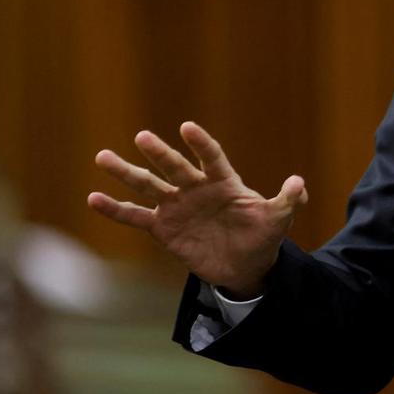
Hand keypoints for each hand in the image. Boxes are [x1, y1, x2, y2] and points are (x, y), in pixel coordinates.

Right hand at [86, 121, 306, 297]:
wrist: (245, 265)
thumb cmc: (262, 236)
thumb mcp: (278, 220)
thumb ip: (288, 201)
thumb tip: (299, 183)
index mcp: (223, 182)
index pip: (211, 157)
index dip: (200, 144)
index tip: (187, 128)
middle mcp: (196, 189)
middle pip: (174, 168)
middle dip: (160, 153)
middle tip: (142, 137)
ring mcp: (176, 207)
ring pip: (148, 186)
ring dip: (126, 172)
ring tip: (103, 156)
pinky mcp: (163, 229)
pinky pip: (136, 216)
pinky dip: (115, 209)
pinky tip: (94, 198)